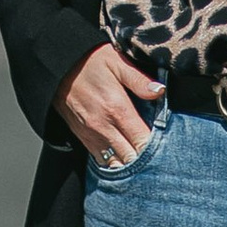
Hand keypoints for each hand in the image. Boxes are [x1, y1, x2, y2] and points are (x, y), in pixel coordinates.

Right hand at [58, 43, 165, 168]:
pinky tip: (126, 158)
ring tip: (146, 161)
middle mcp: (103, 127)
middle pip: (131, 159)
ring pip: (116, 164)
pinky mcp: (83, 138)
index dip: (159, 149)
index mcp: (117, 109)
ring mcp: (92, 135)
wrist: (55, 67)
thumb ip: (139, 79)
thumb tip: (161, 91)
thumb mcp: (116, 60)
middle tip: (162, 158)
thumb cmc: (89, 61)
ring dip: (131, 165)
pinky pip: (102, 161)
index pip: (143, 142)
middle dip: (148, 161)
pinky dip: (116, 163)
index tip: (170, 147)